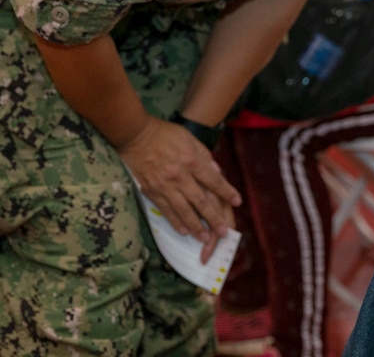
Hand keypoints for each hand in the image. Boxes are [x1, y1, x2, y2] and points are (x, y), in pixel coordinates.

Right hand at [117, 117, 241, 263]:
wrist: (136, 135)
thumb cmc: (165, 134)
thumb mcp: (190, 139)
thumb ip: (204, 156)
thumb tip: (216, 172)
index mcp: (192, 160)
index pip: (213, 181)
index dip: (226, 192)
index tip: (237, 202)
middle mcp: (180, 176)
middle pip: (201, 201)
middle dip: (214, 218)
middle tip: (224, 231)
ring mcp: (165, 186)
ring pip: (183, 211)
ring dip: (195, 226)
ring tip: (205, 238)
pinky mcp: (152, 191)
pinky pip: (166, 210)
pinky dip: (175, 222)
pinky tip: (184, 231)